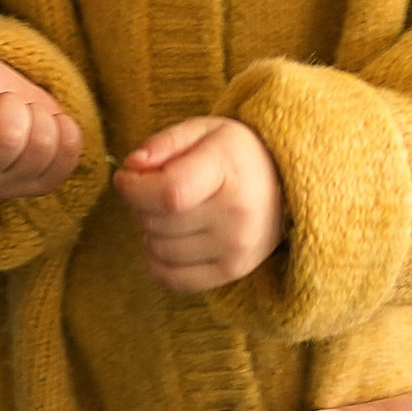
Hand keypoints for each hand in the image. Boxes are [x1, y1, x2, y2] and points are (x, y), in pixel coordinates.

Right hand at [0, 54, 83, 198]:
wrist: (7, 103)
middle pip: (8, 139)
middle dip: (13, 105)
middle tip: (5, 103)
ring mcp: (7, 187)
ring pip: (41, 146)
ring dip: (39, 116)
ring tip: (26, 113)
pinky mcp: (40, 187)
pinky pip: (68, 157)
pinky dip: (65, 129)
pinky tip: (49, 124)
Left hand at [116, 116, 285, 291]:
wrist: (285, 186)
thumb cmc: (236, 155)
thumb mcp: (203, 131)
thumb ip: (163, 143)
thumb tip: (131, 167)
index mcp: (229, 171)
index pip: (168, 193)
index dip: (134, 188)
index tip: (126, 178)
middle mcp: (236, 215)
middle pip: (159, 221)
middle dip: (141, 205)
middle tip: (154, 191)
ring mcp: (236, 248)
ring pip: (159, 250)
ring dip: (151, 231)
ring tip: (169, 213)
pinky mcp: (232, 271)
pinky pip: (173, 279)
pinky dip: (159, 261)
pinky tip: (170, 238)